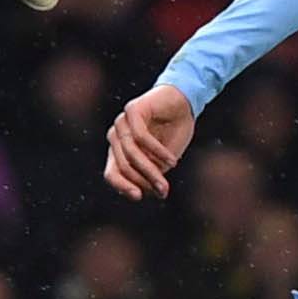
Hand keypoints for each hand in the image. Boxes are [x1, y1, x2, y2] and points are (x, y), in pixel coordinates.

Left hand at [105, 84, 194, 199]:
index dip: (122, 187)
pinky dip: (157, 151)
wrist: (185, 102)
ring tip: (166, 180)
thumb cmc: (173, 131)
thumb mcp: (162, 160)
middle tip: (163, 190)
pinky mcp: (133, 110)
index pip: (112, 173)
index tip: (139, 196)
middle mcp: (116, 136)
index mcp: (118, 150)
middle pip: (123, 165)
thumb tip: (146, 193)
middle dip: (144, 180)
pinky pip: (141, 137)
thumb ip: (152, 174)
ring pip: (131, 153)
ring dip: (150, 169)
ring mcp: (122, 122)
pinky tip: (171, 160)